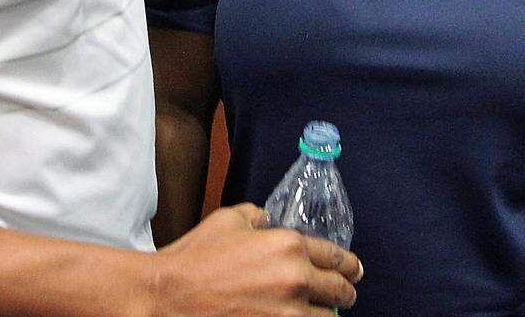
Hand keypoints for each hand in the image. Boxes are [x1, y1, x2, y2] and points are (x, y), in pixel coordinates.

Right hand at [149, 204, 362, 316]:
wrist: (171, 296)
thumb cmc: (196, 258)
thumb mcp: (227, 220)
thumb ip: (256, 217)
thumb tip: (267, 221)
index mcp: (288, 245)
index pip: (335, 257)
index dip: (349, 265)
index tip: (354, 271)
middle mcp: (296, 279)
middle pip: (340, 293)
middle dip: (344, 293)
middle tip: (344, 296)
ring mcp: (289, 316)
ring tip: (319, 314)